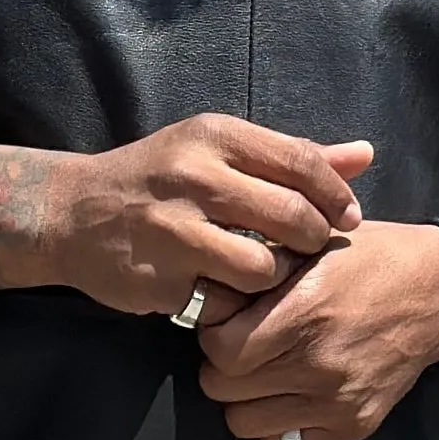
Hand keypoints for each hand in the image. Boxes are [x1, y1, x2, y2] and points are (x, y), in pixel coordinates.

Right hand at [44, 117, 369, 317]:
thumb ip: (292, 156)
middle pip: (293, 216)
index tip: (347, 219)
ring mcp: (175, 229)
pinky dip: (233, 303)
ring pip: (264, 266)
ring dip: (274, 278)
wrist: (73, 213)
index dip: (336, 195)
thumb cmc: (159, 178)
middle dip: (314, 240)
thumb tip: (365, 154)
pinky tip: (224, 290)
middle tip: (310, 250)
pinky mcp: (161, 277)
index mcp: (216, 136)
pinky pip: (224, 301)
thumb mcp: (218, 151)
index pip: (302, 161)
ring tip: (263, 272)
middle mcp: (195, 176)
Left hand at [194, 219, 438, 439]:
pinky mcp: (355, 424)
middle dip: (225, 369)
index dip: (215, 338)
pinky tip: (301, 392)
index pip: (220, 352)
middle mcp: (317, 364)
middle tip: (245, 350)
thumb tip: (209, 296)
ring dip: (249, 401)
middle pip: (224, 391)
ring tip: (268, 375)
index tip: (228, 326)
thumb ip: (259, 272)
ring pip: (247, 424)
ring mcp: (336, 401)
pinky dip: (286, 422)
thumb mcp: (311, 244)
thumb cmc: (371, 259)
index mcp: (302, 314)